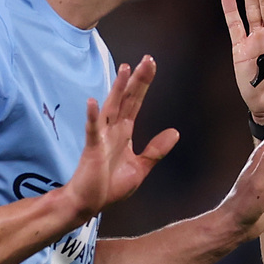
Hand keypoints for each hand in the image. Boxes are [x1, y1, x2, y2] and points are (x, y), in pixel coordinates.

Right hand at [63, 56, 179, 221]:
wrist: (88, 203)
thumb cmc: (109, 186)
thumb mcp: (140, 167)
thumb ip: (155, 150)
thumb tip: (175, 132)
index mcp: (124, 132)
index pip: (135, 102)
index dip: (143, 84)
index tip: (151, 64)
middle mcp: (112, 130)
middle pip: (126, 99)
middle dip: (137, 80)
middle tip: (147, 59)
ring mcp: (101, 138)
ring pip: (111, 108)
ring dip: (117, 89)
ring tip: (124, 69)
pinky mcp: (92, 149)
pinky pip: (92, 131)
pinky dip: (92, 117)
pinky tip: (93, 102)